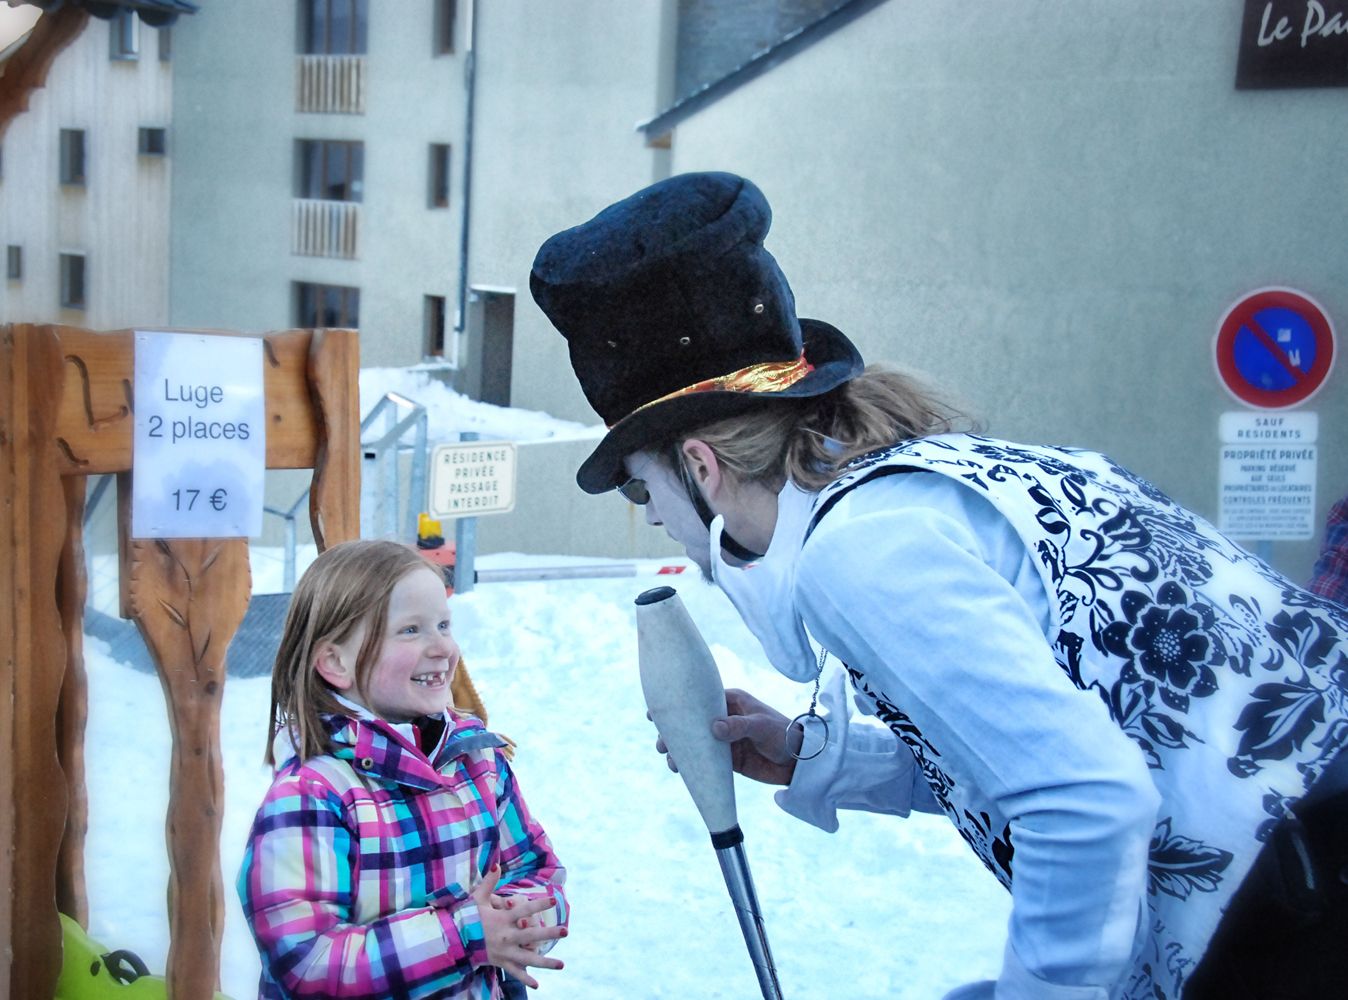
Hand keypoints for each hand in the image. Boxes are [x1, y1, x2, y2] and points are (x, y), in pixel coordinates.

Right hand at [471, 865, 564, 987]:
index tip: (553, 900)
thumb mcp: (477, 899)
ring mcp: (504, 951)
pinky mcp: (500, 962)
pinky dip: (525, 978)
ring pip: (527, 958)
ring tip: (562, 964)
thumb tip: (496, 864)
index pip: (523, 910)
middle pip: (530, 935)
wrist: (453, 940)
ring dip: (545, 962)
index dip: (538, 905)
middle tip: (565, 931)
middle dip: (548, 933)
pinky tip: (538, 985)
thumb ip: (488, 882)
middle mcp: (505, 936)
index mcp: (502, 919)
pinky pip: (514, 972)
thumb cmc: (467, 917)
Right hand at [652, 688, 801, 785]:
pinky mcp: (727, 758)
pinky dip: (690, 763)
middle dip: (674, 731)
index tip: (656, 711)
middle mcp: (724, 718)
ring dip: (680, 749)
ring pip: (694, 742)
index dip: (678, 704)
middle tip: (662, 743)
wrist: (799, 762)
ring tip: (670, 760)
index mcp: (731, 701)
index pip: (699, 699)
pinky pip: (703, 759)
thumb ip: (739, 726)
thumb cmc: (784, 734)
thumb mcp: (762, 726)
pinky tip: (679, 769)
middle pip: (692, 722)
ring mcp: (724, 739)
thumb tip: (713, 727)